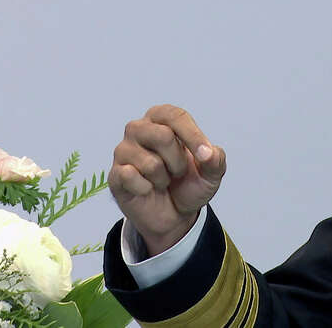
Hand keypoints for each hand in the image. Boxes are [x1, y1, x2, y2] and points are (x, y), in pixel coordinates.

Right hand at [108, 104, 225, 256]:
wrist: (174, 215)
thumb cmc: (190, 184)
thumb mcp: (212, 173)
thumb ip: (216, 160)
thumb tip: (208, 153)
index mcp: (162, 119)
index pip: (174, 115)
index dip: (192, 135)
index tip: (205, 155)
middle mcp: (139, 129)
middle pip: (163, 136)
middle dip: (179, 161)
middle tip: (178, 172)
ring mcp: (123, 150)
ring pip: (150, 162)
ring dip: (164, 178)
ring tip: (163, 180)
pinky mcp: (115, 173)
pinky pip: (130, 177)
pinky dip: (147, 188)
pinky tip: (147, 189)